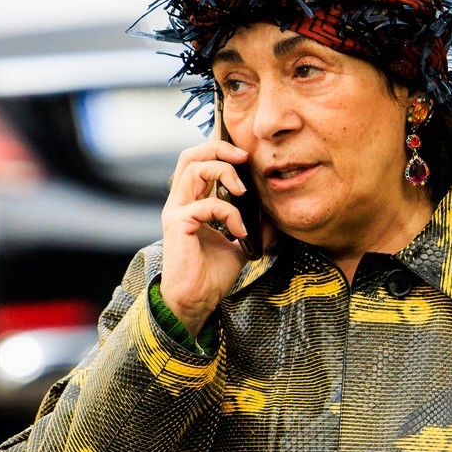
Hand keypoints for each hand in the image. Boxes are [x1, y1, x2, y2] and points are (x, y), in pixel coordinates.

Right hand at [159, 140, 252, 335]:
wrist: (196, 301)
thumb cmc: (210, 276)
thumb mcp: (239, 247)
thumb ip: (253, 229)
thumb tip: (274, 219)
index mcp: (190, 203)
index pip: (198, 162)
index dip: (220, 152)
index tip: (246, 159)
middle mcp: (180, 203)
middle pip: (190, 156)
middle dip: (219, 149)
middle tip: (244, 158)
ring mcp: (176, 212)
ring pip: (194, 169)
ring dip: (223, 173)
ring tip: (242, 192)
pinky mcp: (178, 224)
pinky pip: (205, 204)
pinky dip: (229, 213)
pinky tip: (240, 231)